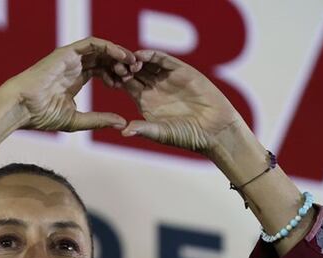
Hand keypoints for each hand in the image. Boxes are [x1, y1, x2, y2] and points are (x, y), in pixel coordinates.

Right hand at [0, 37, 135, 132]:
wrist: (22, 107)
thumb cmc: (41, 116)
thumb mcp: (76, 120)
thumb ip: (98, 120)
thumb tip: (122, 123)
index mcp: (76, 79)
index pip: (102, 71)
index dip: (117, 76)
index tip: (128, 85)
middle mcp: (74, 66)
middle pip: (104, 58)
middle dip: (121, 64)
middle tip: (135, 73)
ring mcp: (70, 58)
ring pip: (101, 49)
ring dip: (118, 54)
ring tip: (132, 64)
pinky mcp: (67, 52)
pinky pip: (93, 44)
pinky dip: (109, 48)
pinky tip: (121, 56)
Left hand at [114, 50, 243, 153]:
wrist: (214, 130)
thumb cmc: (187, 136)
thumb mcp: (161, 133)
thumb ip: (143, 129)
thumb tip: (123, 132)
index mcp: (145, 101)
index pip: (127, 85)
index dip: (117, 80)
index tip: (108, 78)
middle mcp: (154, 88)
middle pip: (134, 71)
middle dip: (124, 66)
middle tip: (115, 66)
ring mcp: (167, 78)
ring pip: (147, 63)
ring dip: (136, 60)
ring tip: (128, 63)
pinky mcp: (181, 71)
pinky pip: (164, 60)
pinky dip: (152, 55)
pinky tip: (141, 56)